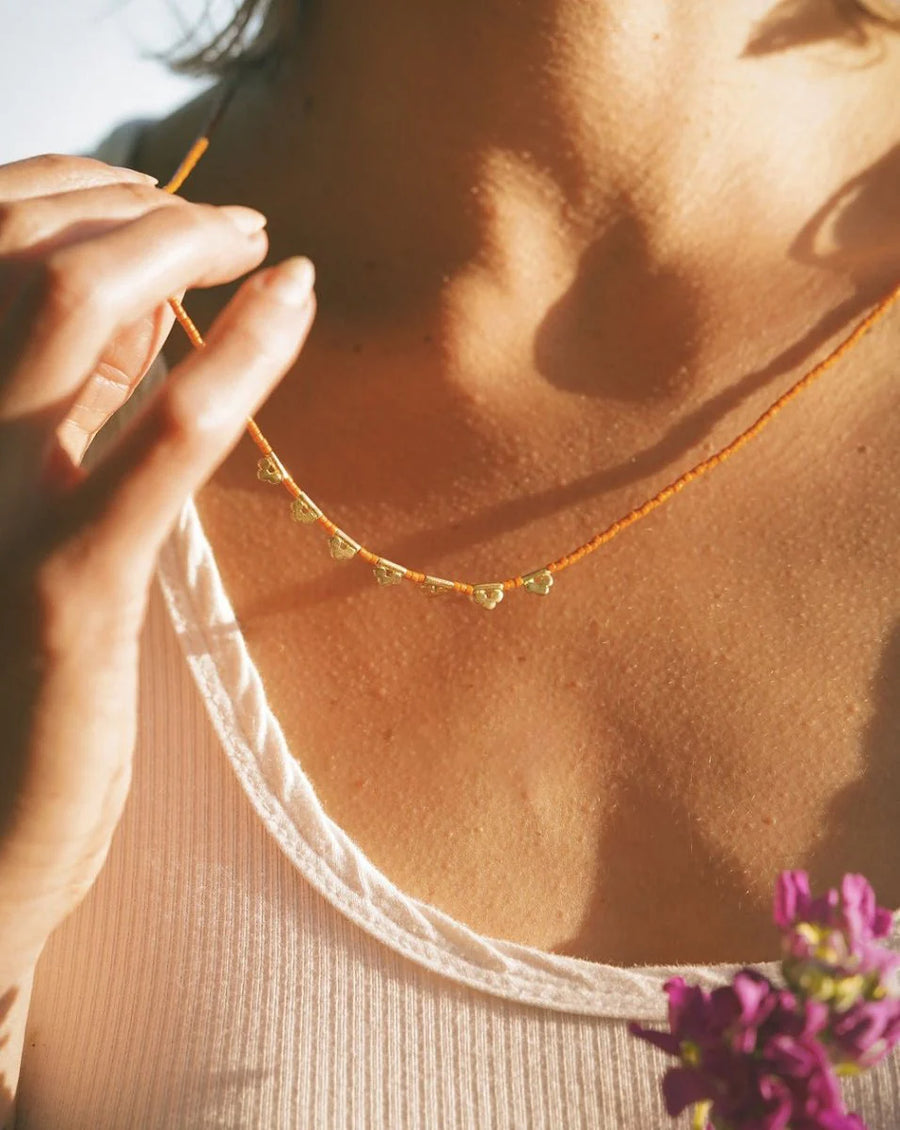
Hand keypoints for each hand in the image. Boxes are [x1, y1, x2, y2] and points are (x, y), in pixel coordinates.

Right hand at [0, 154, 315, 977]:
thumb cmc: (10, 658)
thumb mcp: (34, 496)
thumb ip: (71, 395)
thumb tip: (144, 298)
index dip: (73, 190)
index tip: (162, 200)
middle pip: (19, 243)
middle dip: (136, 204)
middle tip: (232, 222)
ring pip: (69, 301)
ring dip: (179, 240)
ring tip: (262, 241)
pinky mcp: (65, 583)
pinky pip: (161, 437)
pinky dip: (240, 349)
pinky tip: (298, 295)